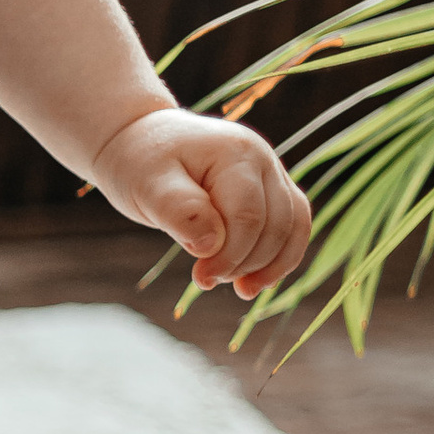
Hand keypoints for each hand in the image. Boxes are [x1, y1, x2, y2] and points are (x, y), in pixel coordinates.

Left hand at [89, 101, 313, 296]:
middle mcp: (262, 159)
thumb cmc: (140, 163)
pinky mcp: (271, 191)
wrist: (140, 143)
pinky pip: (292, 227)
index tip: (199, 279)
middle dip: (245, 262)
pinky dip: (278, 258)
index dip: (230, 255)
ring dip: (269, 266)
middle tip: (204, 279)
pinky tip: (254, 282)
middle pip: (275, 225)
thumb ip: (180, 210)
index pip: (248, 216)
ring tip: (239, 290)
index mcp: (234, 153)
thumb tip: (212, 245)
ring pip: (293, 228)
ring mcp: (271, 173)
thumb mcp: (147, 184)